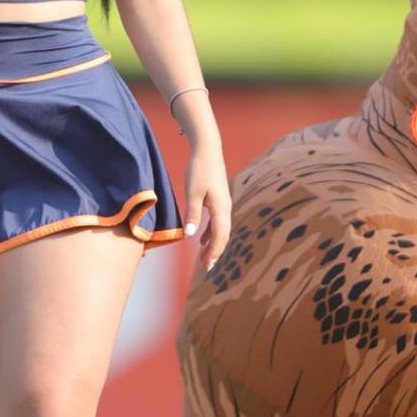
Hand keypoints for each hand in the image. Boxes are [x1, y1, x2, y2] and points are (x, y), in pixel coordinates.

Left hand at [183, 144, 230, 269]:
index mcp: (221, 207)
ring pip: (221, 229)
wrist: (207, 149)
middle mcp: (225, 207)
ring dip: (213, 243)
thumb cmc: (199, 169)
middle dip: (215, 251)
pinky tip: (201, 239)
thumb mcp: (192, 192)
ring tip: (204, 257)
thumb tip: (190, 236)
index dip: (214, 252)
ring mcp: (223, 203)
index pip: (219, 236)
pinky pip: (217, 221)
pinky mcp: (218, 199)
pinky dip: (210, 232)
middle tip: (207, 266)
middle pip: (223, 235)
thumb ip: (192, 214)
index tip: (207, 265)